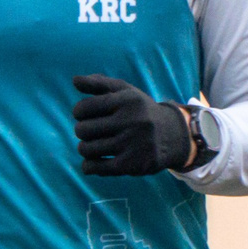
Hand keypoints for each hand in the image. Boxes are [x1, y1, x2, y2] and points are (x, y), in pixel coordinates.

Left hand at [72, 75, 194, 175]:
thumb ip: (98, 83)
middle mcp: (131, 121)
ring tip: (92, 145)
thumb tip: (75, 80)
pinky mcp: (132, 165)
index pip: (84, 108)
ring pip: (87, 149)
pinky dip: (88, 166)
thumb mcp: (124, 92)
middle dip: (82, 131)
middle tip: (91, 132)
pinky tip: (92, 161)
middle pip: (83, 130)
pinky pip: (96, 168)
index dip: (79, 112)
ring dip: (84, 148)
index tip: (86, 115)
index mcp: (127, 101)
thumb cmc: (140, 110)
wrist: (173, 136)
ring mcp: (132, 144)